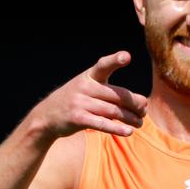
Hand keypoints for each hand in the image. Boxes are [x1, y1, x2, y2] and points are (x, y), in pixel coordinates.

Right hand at [26, 51, 147, 139]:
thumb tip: (139, 104)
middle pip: (117, 95)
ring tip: (140, 123)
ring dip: (130, 118)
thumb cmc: (76, 101)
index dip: (115, 60)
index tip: (127, 56)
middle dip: (135, 103)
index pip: (103, 65)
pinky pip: (102, 124)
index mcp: (89, 76)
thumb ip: (110, 92)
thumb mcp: (87, 88)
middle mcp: (85, 87)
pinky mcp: (77, 119)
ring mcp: (80, 103)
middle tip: (144, 110)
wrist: (46, 116)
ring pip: (113, 111)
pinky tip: (129, 132)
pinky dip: (117, 128)